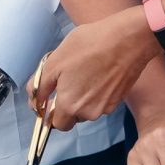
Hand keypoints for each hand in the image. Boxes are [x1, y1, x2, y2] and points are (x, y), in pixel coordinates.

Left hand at [31, 7, 159, 127]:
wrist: (129, 39)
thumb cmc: (89, 45)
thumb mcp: (55, 60)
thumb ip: (40, 85)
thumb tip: (35, 101)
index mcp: (70, 105)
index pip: (57, 124)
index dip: (51, 112)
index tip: (52, 96)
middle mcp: (89, 112)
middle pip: (73, 117)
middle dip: (68, 104)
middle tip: (67, 79)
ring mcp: (107, 106)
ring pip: (88, 108)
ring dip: (83, 97)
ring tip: (85, 71)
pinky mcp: (119, 98)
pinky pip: (102, 101)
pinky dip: (98, 91)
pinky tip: (99, 71)